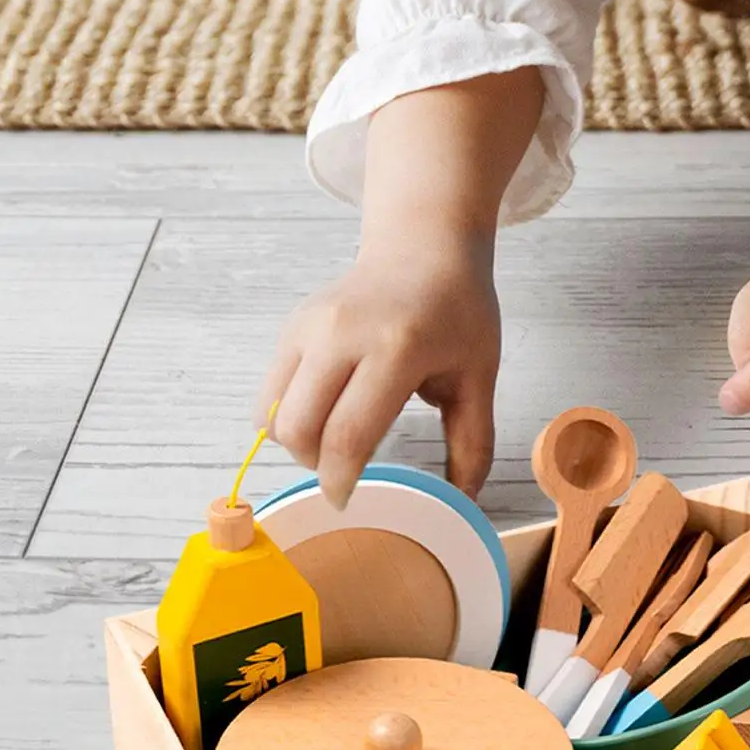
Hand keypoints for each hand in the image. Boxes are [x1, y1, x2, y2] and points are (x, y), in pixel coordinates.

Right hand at [260, 236, 500, 507]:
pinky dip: (287, 417)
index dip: (340, 479)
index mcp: (395, 348)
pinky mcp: (291, 327)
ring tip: (333, 442)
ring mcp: (309, 327)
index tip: (346, 501)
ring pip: (273, 414)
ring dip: (297, 443)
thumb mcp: (479, 377)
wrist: (424, 248)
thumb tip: (463, 501)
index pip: (348, 432)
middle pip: (299, 428)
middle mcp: (341, 334)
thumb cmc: (457, 312)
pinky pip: (270, 392)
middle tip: (343, 472)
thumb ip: (473, 442)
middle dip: (315, 465)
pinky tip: (322, 414)